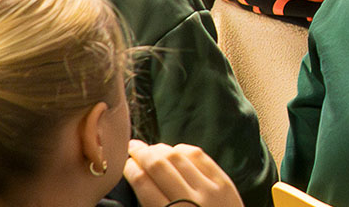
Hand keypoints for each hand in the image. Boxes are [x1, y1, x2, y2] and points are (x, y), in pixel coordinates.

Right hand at [125, 142, 245, 206]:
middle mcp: (188, 201)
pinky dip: (183, 150)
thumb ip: (152, 205)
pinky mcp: (223, 182)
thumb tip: (138, 179)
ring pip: (178, 157)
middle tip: (132, 147)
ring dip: (160, 149)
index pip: (143, 184)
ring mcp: (208, 189)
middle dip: (142, 153)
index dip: (130, 169)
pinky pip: (199, 156)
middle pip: (158, 166)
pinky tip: (175, 151)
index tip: (125, 163)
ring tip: (151, 149)